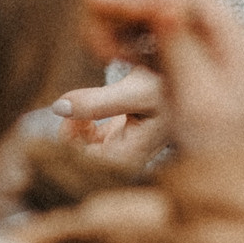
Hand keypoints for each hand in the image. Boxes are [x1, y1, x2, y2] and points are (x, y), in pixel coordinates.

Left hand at [53, 65, 169, 170]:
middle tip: (69, 111)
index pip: (87, 170)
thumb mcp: (135, 91)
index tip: (66, 122)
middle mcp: (125, 160)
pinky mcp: (118, 137)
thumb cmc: (169, 86)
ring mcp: (121, 150)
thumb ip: (97, 102)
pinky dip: (79, 127)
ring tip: (78, 109)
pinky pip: (88, 142)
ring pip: (81, 154)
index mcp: (131, 159)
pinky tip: (84, 112)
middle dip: (67, 141)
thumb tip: (57, 108)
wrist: (186, 72)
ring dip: (71, 133)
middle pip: (81, 165)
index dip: (68, 151)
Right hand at [63, 0, 243, 155]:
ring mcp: (216, 58)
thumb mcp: (197, 100)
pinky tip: (105, 46)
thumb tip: (163, 4)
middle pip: (179, 8)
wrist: (236, 186)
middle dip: (134, 7)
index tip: (112, 1)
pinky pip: (165, 47)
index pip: (194, 0)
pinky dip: (135, 45)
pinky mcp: (200, 73)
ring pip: (168, 26)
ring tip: (90, 27)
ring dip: (129, 25)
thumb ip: (180, 49)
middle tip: (91, 2)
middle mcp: (231, 44)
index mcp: (240, 46)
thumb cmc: (219, 150)